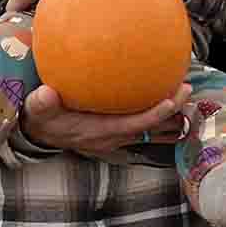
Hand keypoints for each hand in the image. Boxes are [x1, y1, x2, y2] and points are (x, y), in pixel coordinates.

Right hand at [21, 82, 190, 158]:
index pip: (135, 124)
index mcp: (100, 131)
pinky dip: (160, 116)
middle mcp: (114, 138)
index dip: (156, 114)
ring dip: (171, 117)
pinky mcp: (118, 134)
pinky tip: (169, 98)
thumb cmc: (42, 119)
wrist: (41, 134)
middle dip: (172, 113)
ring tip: (188, 95)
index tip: (173, 99)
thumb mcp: (38, 110)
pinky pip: (146, 127)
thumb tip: (47, 94)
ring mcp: (118, 138)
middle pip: (152, 128)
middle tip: (187, 88)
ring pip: (153, 131)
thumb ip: (42, 103)